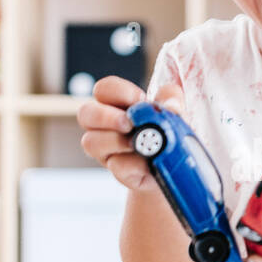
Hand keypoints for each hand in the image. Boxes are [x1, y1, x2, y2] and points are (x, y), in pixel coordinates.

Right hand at [77, 76, 184, 190]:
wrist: (176, 164)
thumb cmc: (168, 130)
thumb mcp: (173, 109)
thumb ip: (171, 99)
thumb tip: (171, 106)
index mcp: (116, 104)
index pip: (104, 89)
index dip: (118, 91)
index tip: (140, 99)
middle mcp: (104, 126)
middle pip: (85, 113)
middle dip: (105, 116)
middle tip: (128, 123)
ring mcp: (107, 150)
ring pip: (91, 142)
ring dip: (116, 141)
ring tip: (139, 143)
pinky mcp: (118, 171)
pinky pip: (116, 166)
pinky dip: (134, 164)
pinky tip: (148, 162)